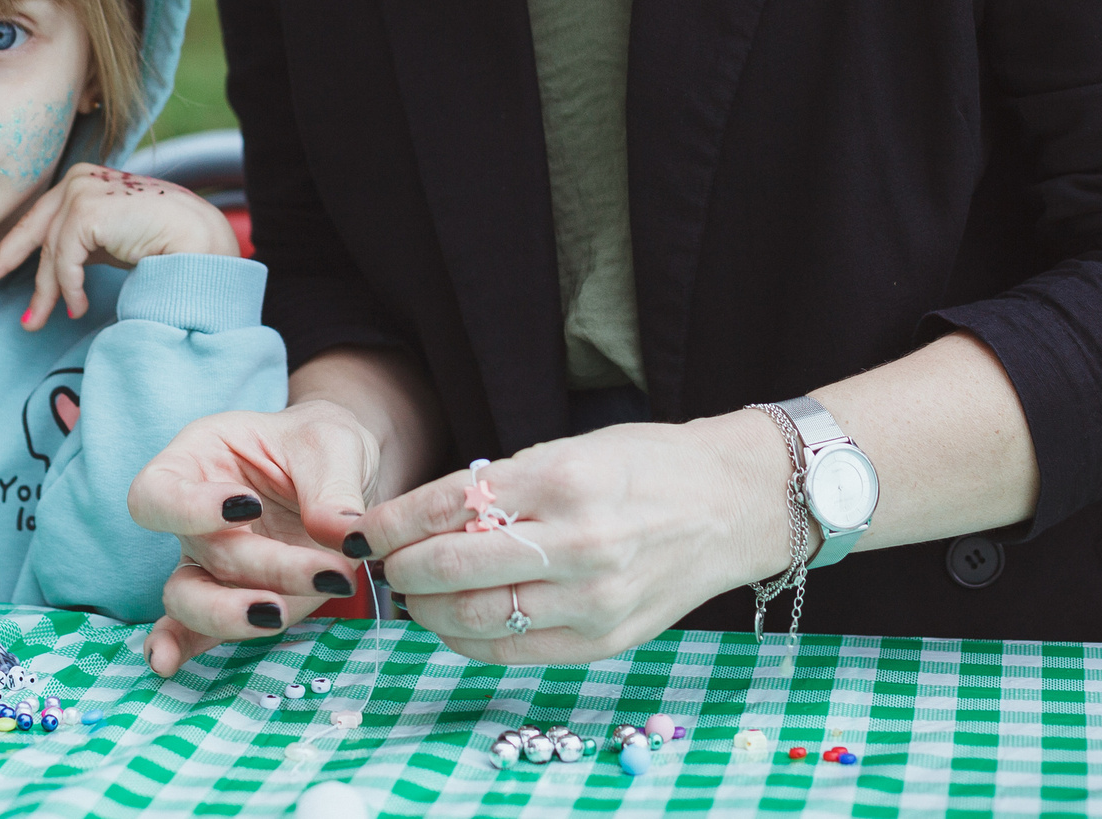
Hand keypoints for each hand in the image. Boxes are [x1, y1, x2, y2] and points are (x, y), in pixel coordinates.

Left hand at [0, 164, 239, 330]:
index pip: (39, 217)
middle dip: (2, 261)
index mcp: (83, 181)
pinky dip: (68, 287)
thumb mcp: (109, 241)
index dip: (13, 248)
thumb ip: (80, 244)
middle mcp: (79, 179)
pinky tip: (78, 307)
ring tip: (42, 319)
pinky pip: (64, 259)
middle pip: (32, 228)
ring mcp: (82, 190)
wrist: (197, 239)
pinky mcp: (86, 210)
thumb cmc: (161, 242)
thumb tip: (48, 274)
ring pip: (48, 250)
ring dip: (48, 291)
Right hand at [125, 401, 379, 674]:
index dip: (188, 509)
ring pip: (192, 599)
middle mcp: (192, 516)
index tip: (250, 506)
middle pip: (200, 554)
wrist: (342, 469)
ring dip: (235, 614)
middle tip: (328, 573)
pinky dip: (182, 648)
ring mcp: (209, 562)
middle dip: (262, 568)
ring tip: (279, 615)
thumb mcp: (335, 443)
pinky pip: (195, 629)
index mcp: (199, 459)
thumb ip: (334, 487)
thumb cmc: (322, 442)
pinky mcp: (234, 597)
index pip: (158, 492)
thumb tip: (343, 539)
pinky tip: (168, 666)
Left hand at [355, 412, 796, 664]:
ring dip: (429, 612)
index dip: (394, 524)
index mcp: (562, 479)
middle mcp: (577, 544)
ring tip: (417, 596)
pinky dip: (470, 640)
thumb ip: (500, 486)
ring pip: (476, 620)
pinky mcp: (605, 641)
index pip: (448, 507)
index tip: (369, 532)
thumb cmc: (647, 466)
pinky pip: (515, 651)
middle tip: (388, 565)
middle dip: (403, 573)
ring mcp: (594, 600)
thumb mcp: (568, 450)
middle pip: (453, 572)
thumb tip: (424, 521)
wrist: (732, 505)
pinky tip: (456, 622)